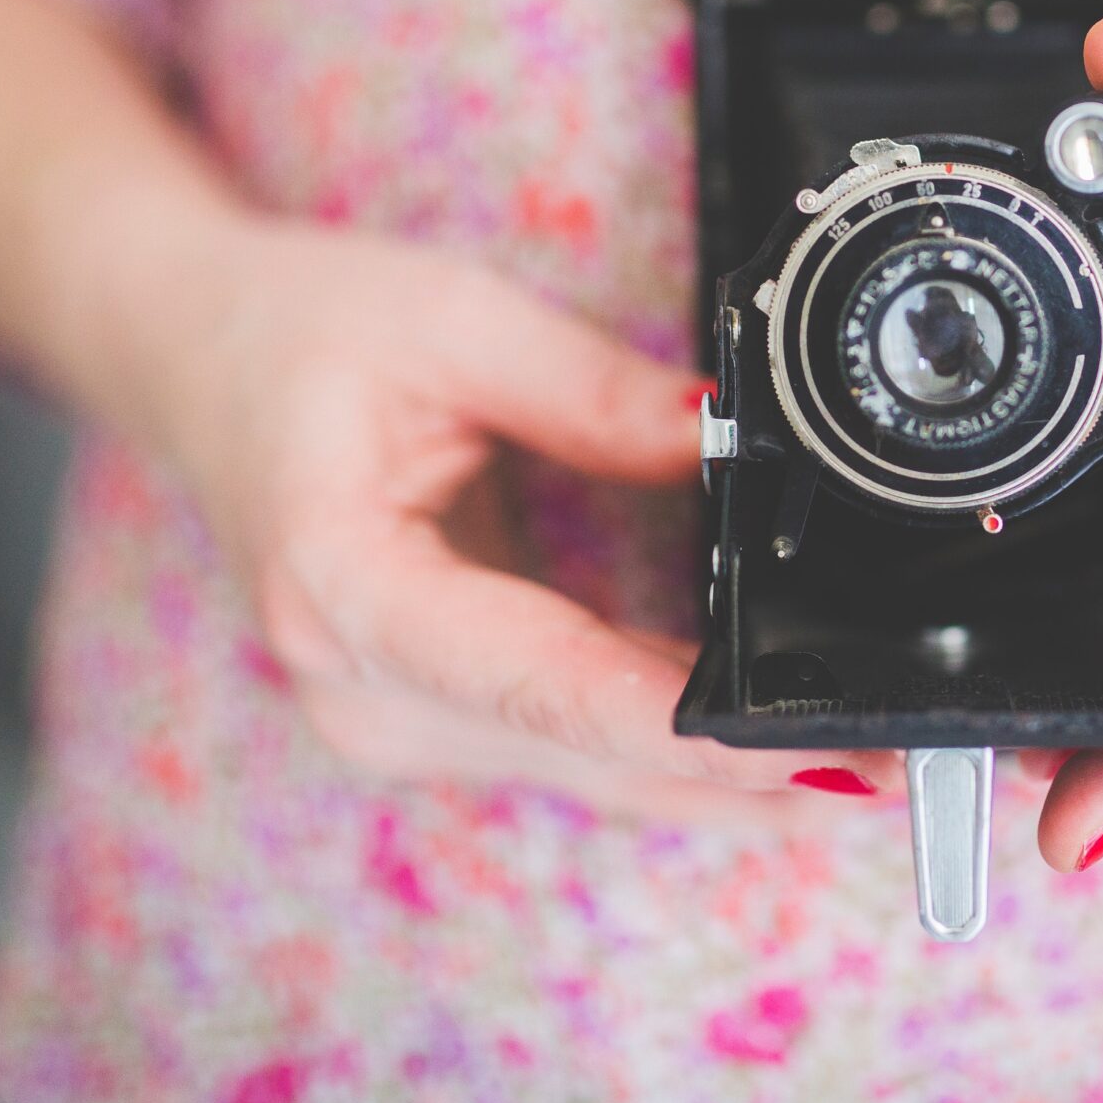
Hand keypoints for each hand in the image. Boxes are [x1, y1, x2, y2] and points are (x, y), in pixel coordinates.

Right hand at [145, 221, 902, 825]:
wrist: (189, 354)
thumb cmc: (296, 329)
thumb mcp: (455, 320)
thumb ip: (600, 394)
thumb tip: (741, 444)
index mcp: (344, 591)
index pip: (544, 684)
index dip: (691, 725)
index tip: (814, 745)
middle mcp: (362, 690)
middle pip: (589, 755)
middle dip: (753, 772)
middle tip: (913, 761)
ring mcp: (390, 720)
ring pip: (592, 776)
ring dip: (733, 782)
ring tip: (885, 767)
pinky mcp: (430, 717)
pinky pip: (574, 752)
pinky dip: (677, 753)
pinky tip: (783, 755)